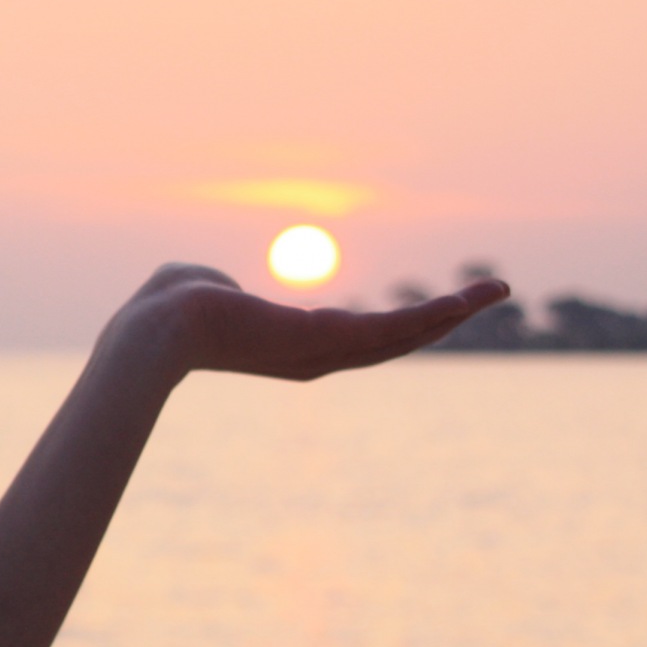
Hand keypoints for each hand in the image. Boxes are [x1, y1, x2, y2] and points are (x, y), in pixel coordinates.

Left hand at [113, 263, 511, 384]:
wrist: (152, 327)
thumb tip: (223, 288)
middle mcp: (313, 358)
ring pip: (399, 335)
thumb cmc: (167, 306)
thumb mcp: (207, 289)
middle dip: (444, 318)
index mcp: (293, 346)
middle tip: (491, 294)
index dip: (402, 324)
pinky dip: (426, 316)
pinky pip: (384, 329)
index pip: (361, 338)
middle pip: (394, 340)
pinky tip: (459, 305)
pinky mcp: (319, 340)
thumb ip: (226, 289)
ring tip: (494, 290)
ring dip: (450, 313)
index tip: (438, 308)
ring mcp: (319, 352)